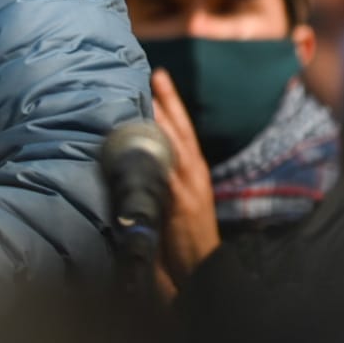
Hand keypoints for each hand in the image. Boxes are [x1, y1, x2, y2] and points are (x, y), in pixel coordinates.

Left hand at [151, 69, 220, 285]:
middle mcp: (193, 173)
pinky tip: (149, 140)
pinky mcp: (180, 203)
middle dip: (169, 101)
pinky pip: (168, 174)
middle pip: (180, 129)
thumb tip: (141, 151)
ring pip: (175, 145)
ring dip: (162, 120)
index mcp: (193, 170)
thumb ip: (162, 175)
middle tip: (157, 74)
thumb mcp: (175, 198)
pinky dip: (159, 156)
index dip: (172, 103)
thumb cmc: (183, 234)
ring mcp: (188, 186)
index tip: (160, 76)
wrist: (202, 267)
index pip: (183, 129)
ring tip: (151, 96)